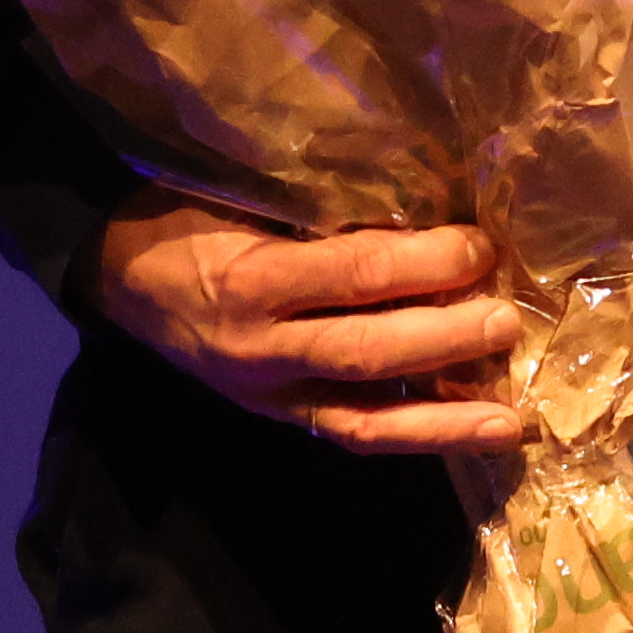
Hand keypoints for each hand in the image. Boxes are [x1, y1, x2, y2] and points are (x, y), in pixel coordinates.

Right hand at [100, 204, 526, 451]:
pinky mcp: (281, 418)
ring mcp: (269, 393)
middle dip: (445, 339)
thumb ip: (321, 210)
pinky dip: (417, 437)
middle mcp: (259, 347)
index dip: (426, 262)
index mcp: (249, 278)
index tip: (480, 245)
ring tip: (510, 418)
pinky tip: (470, 433)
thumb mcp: (242, 195)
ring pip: (366, 417)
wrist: (122, 281)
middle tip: (506, 320)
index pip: (352, 274)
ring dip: (445, 419)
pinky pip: (354, 434)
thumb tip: (428, 206)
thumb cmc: (189, 218)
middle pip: (366, 350)